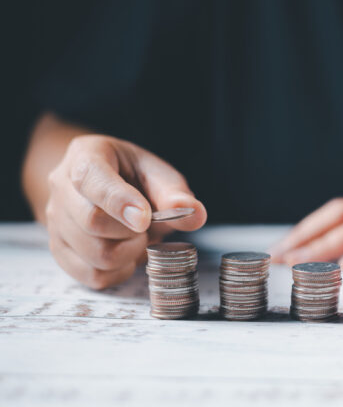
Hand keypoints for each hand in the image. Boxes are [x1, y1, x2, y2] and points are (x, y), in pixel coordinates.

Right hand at [44, 135, 206, 288]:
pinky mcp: (60, 251)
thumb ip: (174, 192)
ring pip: (95, 255)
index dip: (120, 202)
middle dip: (131, 230)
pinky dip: (121, 271)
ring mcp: (56, 222)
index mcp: (85, 156)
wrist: (102, 186)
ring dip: (129, 252)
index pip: (92, 179)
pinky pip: (94, 276)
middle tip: (146, 223)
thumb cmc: (132, 176)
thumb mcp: (156, 172)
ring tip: (136, 236)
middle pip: (91, 222)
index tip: (145, 219)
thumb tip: (195, 214)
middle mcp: (60, 188)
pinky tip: (127, 253)